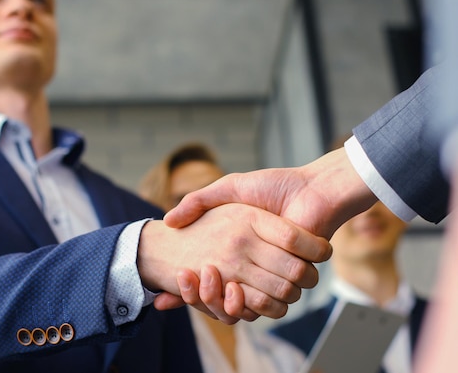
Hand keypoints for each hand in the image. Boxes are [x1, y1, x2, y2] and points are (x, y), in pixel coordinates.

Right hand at [157, 148, 375, 319]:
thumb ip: (199, 200)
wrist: (318, 191)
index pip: (210, 272)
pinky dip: (254, 302)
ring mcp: (273, 269)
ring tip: (211, 279)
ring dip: (229, 300)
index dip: (194, 280)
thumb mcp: (230, 187)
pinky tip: (234, 287)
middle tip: (194, 277)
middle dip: (206, 293)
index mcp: (242, 240)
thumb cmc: (275, 185)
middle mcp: (256, 258)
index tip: (182, 274)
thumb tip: (167, 222)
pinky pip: (267, 301)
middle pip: (223, 290)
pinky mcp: (292, 277)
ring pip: (245, 300)